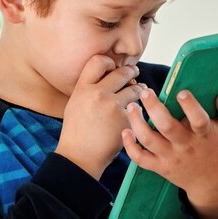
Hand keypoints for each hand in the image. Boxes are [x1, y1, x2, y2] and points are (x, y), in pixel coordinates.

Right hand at [55, 55, 142, 179]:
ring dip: (140, 89)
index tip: (113, 67)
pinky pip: (138, 109)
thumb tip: (108, 74)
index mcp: (83, 88)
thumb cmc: (77, 131)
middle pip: (121, 72)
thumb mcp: (75, 103)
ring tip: (142, 90)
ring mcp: (113, 107)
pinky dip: (138, 111)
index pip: (99, 61)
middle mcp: (98, 94)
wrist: (80, 157)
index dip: (109, 62)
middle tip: (134, 72)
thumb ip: (89, 88)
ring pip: (134, 89)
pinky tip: (136, 115)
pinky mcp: (126, 120)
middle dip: (131, 71)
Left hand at [122, 88, 217, 218]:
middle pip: (167, 127)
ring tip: (132, 107)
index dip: (190, 106)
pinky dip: (130, 147)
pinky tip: (125, 131)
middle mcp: (185, 146)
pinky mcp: (159, 167)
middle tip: (145, 92)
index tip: (181, 91)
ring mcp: (170, 157)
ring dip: (136, 123)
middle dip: (154, 108)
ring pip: (149, 140)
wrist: (210, 182)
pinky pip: (141, 159)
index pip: (198, 120)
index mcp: (203, 135)